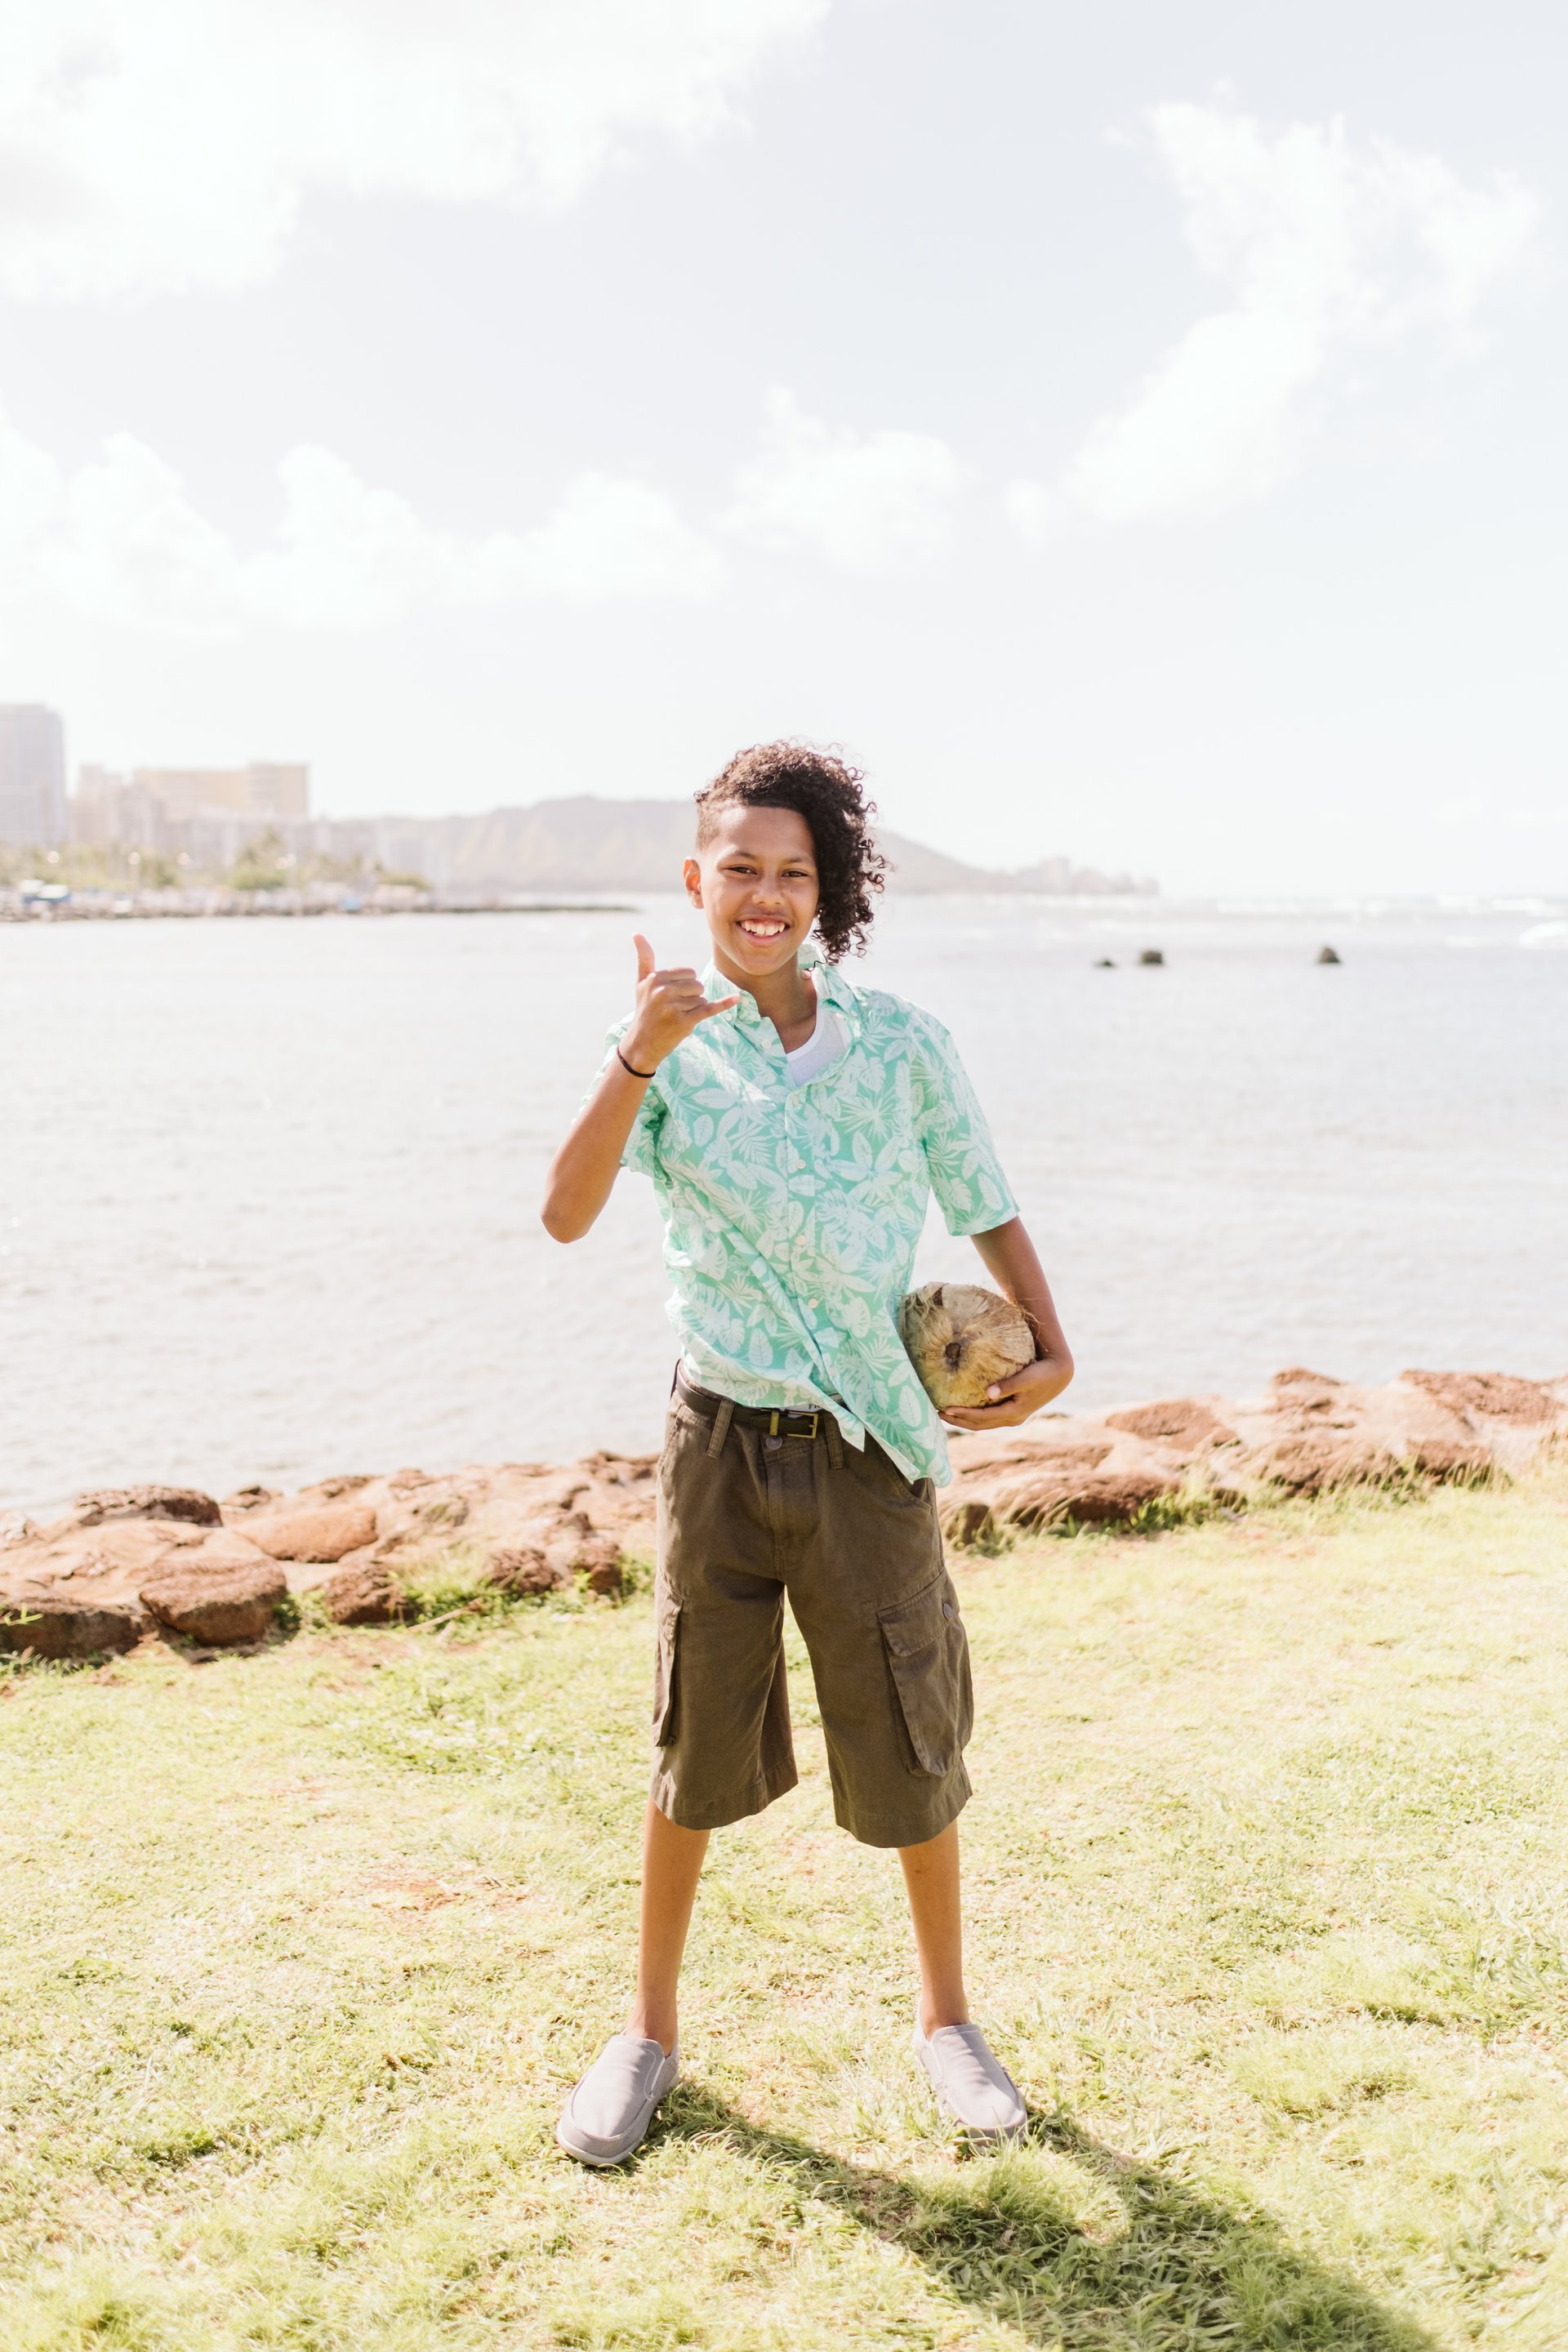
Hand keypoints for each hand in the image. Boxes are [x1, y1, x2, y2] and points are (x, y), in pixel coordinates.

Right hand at [621, 934, 738, 1071]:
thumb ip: (644, 958)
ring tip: (676, 1018)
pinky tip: (737, 998)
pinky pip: (708, 1009)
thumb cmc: (644, 1011)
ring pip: (701, 999)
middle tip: (673, 1009)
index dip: (685, 985)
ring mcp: (673, 1007)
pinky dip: (723, 1004)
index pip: (689, 973)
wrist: (641, 1044)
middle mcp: (663, 990)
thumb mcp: (641, 983)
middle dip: (691, 997)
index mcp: (655, 978)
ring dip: (693, 1010)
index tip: (671, 997)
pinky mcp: (684, 1021)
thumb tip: (637, 933)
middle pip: (697, 985)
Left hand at [939, 1352, 1072, 1431]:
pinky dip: (975, 1415)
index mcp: (1014, 1413)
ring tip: (946, 1413)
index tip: (945, 1408)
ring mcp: (1013, 1417)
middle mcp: (1012, 1419)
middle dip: (958, 1420)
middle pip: (979, 1425)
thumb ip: (1008, 1385)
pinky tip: (965, 1408)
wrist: (1060, 1374)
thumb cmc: (1043, 1373)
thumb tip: (987, 1392)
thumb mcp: (1026, 1378)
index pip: (981, 1418)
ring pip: (984, 1423)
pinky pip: (989, 1417)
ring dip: (965, 1420)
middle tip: (937, 1413)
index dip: (962, 1414)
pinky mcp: (1014, 1411)